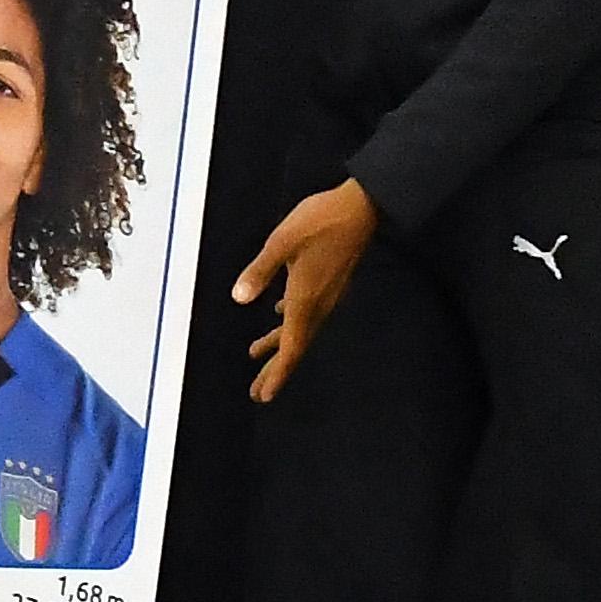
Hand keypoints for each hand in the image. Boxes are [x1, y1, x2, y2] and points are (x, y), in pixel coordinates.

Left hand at [231, 179, 378, 402]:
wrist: (361, 207)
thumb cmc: (320, 220)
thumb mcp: (281, 242)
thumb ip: (260, 271)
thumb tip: (239, 299)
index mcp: (305, 299)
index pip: (291, 347)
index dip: (277, 373)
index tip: (264, 395)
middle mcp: (318, 304)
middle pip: (295, 346)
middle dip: (275, 369)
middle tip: (257, 392)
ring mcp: (327, 294)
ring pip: (301, 329)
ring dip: (279, 345)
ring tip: (255, 352)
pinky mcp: (330, 283)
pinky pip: (308, 312)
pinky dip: (290, 322)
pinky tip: (279, 313)